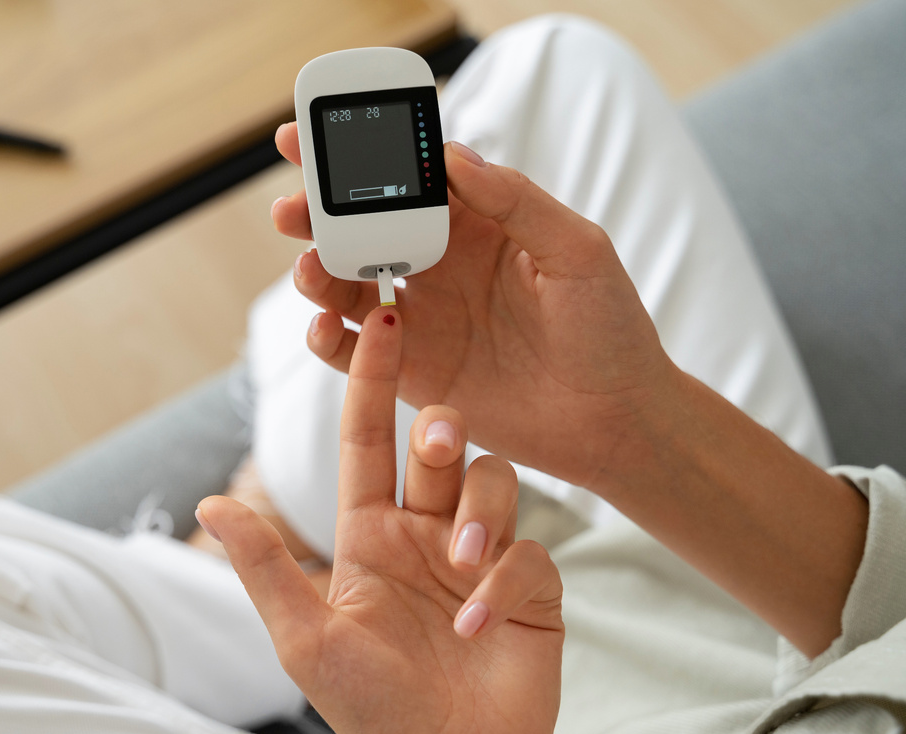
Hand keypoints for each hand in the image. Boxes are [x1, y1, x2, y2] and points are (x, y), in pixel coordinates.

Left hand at [196, 306, 562, 733]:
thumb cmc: (369, 710)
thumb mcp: (306, 638)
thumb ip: (266, 567)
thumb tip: (210, 505)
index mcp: (369, 535)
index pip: (368, 441)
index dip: (372, 381)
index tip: (382, 319)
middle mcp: (426, 535)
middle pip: (440, 447)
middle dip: (439, 431)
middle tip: (435, 440)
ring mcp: (479, 558)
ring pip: (492, 481)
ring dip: (479, 510)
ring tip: (460, 566)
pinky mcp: (530, 589)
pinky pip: (529, 552)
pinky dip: (505, 578)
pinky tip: (478, 623)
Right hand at [271, 126, 866, 657]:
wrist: (615, 422)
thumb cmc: (610, 330)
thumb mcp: (578, 252)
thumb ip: (517, 201)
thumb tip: (454, 154)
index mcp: (477, 224)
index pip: (408, 180)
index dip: (361, 158)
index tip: (315, 139)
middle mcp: (439, 266)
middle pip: (362, 229)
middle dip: (319, 214)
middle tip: (290, 209)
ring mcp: (421, 319)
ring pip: (347, 287)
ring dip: (317, 274)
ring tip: (310, 270)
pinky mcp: (411, 372)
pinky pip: (352, 352)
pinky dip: (327, 337)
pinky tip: (323, 326)